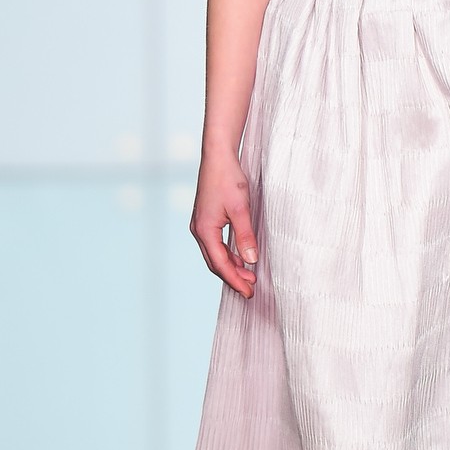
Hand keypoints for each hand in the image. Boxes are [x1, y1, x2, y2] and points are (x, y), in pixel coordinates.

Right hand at [191, 149, 258, 295]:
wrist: (218, 156)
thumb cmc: (228, 179)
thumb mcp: (240, 209)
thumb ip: (245, 236)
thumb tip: (250, 261)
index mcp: (205, 230)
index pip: (220, 264)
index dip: (235, 280)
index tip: (249, 292)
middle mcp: (199, 230)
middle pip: (215, 263)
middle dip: (232, 277)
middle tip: (250, 289)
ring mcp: (201, 225)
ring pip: (215, 254)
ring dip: (231, 266)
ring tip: (249, 276)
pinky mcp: (206, 219)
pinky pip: (215, 244)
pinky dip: (228, 254)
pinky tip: (240, 256)